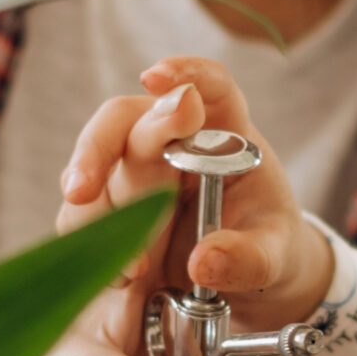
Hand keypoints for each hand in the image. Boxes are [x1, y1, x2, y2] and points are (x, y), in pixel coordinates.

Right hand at [60, 57, 335, 330]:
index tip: (155, 79)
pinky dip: (93, 240)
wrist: (247, 279)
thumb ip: (248, 258)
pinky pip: (86, 213)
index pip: (210, 87)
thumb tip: (203, 264)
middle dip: (98, 148)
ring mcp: (137, 171)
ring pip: (95, 166)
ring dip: (90, 207)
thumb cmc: (266, 246)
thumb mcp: (275, 257)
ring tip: (126, 262)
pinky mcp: (114, 206)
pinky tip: (121, 276)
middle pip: (124, 119)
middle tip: (81, 189)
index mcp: (226, 132)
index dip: (184, 75)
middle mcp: (173, 140)